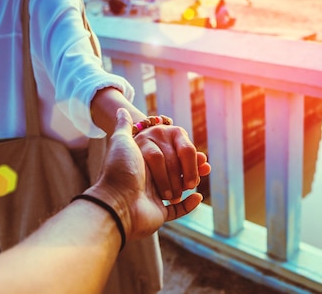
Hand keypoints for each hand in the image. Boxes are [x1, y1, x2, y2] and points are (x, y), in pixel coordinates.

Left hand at [85, 108, 206, 239]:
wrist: (116, 203)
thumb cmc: (120, 170)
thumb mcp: (121, 141)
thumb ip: (124, 125)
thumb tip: (121, 110)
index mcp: (144, 161)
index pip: (171, 153)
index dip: (185, 153)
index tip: (198, 152)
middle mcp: (149, 177)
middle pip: (177, 169)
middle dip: (191, 168)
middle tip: (205, 166)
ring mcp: (154, 196)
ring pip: (180, 187)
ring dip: (192, 182)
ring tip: (202, 178)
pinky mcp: (160, 213)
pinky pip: (178, 210)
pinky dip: (189, 204)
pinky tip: (198, 197)